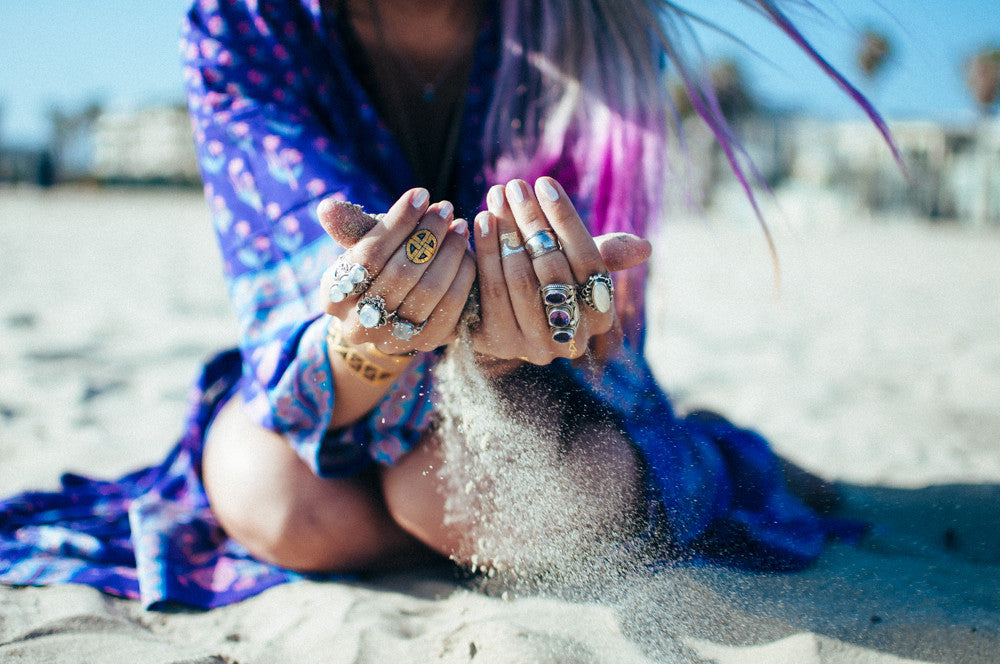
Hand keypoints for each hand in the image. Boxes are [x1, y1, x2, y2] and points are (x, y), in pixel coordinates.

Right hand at [317, 189, 475, 354]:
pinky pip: (449, 309)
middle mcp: (357, 324)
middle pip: (399, 273)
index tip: (421, 194)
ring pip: (427, 291)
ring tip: (459, 227)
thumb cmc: (377, 271)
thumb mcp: (362, 249)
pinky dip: (462, 278)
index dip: (397, 223)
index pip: (368, 255)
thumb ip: (351, 228)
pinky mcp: (425, 344)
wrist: (391, 318)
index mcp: (334, 295)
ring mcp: (392, 338)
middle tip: (445, 210)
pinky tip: (468, 254)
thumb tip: (326, 207)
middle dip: (427, 236)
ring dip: (449, 254)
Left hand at [471, 177, 649, 365]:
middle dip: (531, 221)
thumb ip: (603, 254)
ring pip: (521, 279)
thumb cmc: (543, 278)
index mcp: (600, 316)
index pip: (590, 261)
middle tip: (515, 186)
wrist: (493, 314)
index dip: (566, 220)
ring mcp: (535, 345)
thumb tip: (645, 248)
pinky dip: (485, 252)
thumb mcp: (574, 264)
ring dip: (506, 231)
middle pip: (553, 269)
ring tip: (496, 197)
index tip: (545, 184)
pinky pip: (491, 291)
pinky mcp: (499, 344)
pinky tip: (481, 221)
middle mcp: (572, 338)